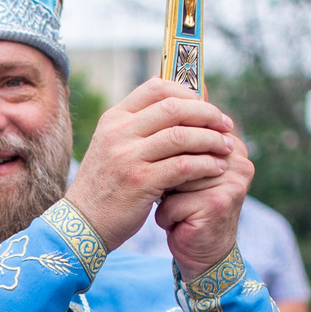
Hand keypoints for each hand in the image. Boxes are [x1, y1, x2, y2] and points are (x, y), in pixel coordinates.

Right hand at [63, 79, 238, 246]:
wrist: (83, 223)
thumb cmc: (107, 185)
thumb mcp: (114, 147)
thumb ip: (141, 127)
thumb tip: (182, 105)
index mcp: (114, 119)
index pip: (156, 88)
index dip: (188, 93)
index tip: (208, 106)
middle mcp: (119, 133)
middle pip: (173, 108)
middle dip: (207, 114)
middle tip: (226, 125)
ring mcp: (128, 157)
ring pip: (181, 135)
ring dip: (211, 140)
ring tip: (226, 147)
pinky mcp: (140, 182)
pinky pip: (183, 165)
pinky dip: (205, 164)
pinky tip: (216, 168)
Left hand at [153, 112, 256, 279]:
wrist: (199, 252)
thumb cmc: (184, 205)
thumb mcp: (180, 167)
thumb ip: (176, 138)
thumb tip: (158, 94)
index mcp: (229, 143)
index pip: (192, 126)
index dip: (166, 143)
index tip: (155, 158)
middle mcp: (236, 158)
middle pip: (181, 147)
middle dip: (162, 167)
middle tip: (159, 183)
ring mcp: (231, 180)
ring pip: (175, 173)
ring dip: (162, 192)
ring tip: (170, 205)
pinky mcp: (219, 203)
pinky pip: (175, 200)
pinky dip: (166, 214)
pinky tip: (175, 223)